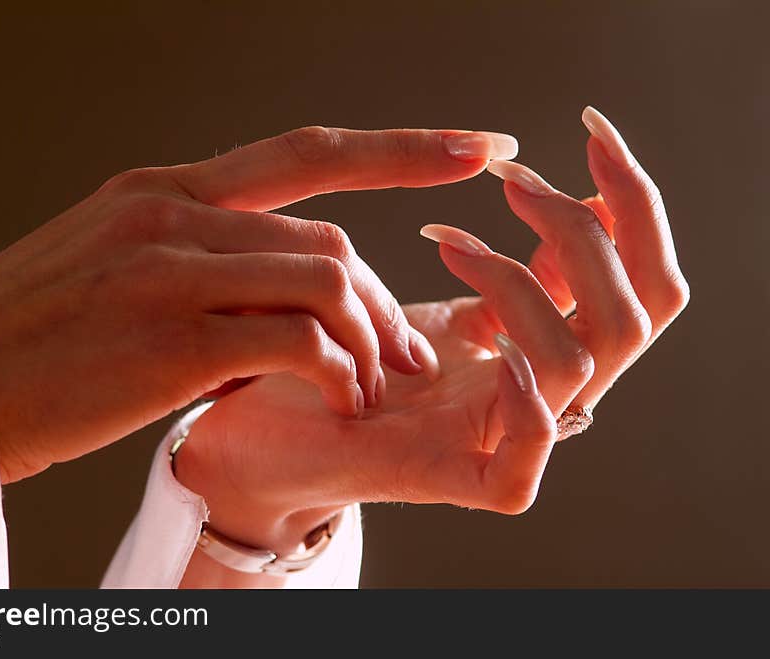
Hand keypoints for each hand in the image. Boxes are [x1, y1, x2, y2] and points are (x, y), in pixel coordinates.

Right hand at [0, 126, 517, 481]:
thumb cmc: (31, 341)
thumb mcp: (112, 270)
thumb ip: (201, 262)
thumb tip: (284, 294)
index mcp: (163, 191)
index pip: (307, 154)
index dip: (403, 151)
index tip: (476, 148)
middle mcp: (171, 213)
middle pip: (330, 239)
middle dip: (387, 301)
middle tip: (412, 351)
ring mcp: (169, 270)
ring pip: (326, 281)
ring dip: (371, 340)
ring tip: (378, 386)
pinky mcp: (169, 338)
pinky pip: (298, 341)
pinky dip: (339, 372)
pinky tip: (343, 400)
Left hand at [174, 107, 688, 559]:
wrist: (273, 433)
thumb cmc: (350, 364)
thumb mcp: (446, 303)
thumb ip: (516, 276)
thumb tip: (580, 205)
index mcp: (551, 350)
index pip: (641, 282)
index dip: (631, 204)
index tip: (584, 132)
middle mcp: (546, 395)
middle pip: (637, 315)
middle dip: (584, 228)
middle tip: (509, 179)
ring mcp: (510, 443)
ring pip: (582, 360)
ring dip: (520, 281)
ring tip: (450, 245)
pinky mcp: (465, 483)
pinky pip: (530, 452)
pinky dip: (521, 392)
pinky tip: (479, 338)